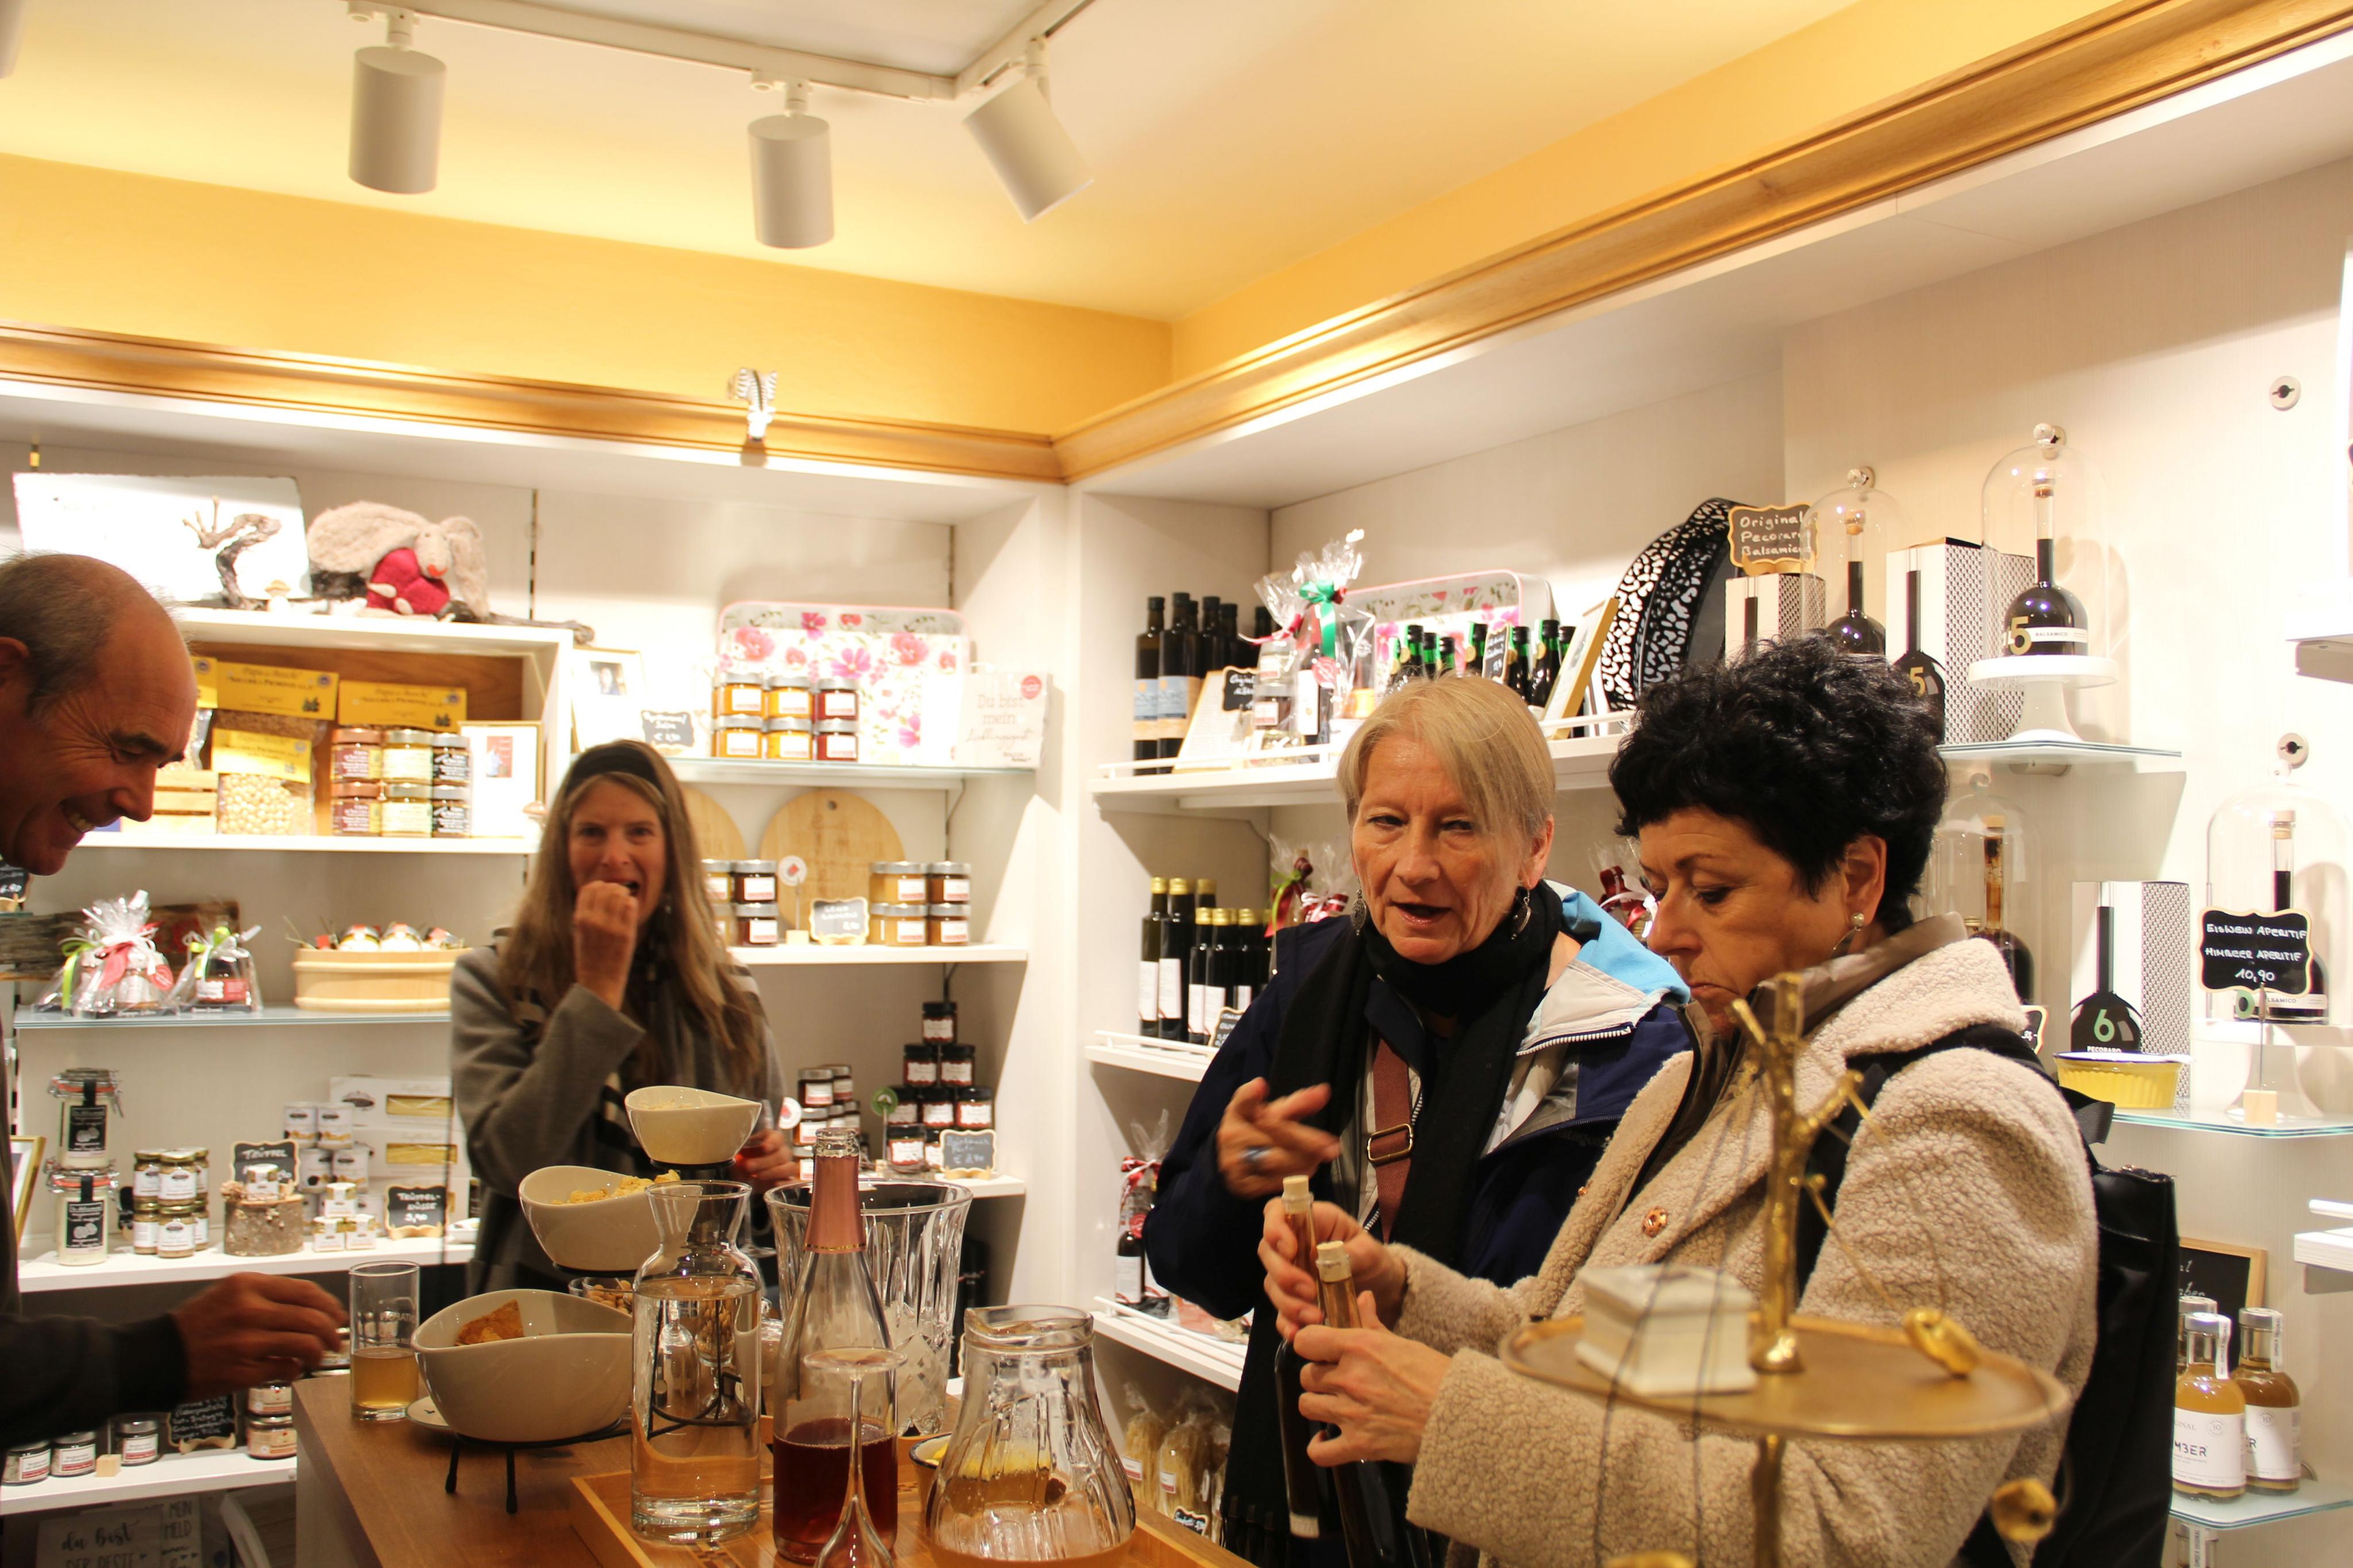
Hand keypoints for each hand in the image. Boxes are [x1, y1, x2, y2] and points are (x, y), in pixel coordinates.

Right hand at [172, 1273, 347, 1396]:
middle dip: (332, 1332)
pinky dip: (295, 1371)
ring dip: (318, 1354)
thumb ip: (267, 1296)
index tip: (338, 1315)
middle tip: (335, 1342)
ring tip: (316, 1358)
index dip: (330, 1305)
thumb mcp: (228, 1294)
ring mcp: (246, 1342)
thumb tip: (315, 1308)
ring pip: (306, 1345)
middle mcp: (249, 1310)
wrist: (156, 1356)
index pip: (306, 1291)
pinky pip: (286, 1369)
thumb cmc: (195, 1325)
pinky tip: (290, 1370)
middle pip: (313, 1319)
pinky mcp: (242, 1371)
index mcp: (247, 1285)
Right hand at [573, 881, 640, 1008]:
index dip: (599, 886)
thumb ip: (586, 915)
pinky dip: (632, 904)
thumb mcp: (580, 933)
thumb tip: (598, 894)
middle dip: (614, 888)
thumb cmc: (590, 958)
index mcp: (580, 919)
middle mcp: (594, 920)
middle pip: (606, 888)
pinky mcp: (626, 933)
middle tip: (619, 895)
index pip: (589, 889)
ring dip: (625, 894)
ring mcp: (611, 926)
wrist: (599, 981)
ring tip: (626, 902)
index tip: (605, 890)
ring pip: (620, 893)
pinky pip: (631, 905)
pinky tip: (631, 911)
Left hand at [732, 1128, 797, 1193]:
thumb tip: (732, 1149)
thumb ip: (737, 1149)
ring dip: (774, 1172)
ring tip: (757, 1176)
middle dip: (764, 1161)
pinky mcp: (786, 1181)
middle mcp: (781, 1152)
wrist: (743, 1179)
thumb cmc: (740, 1162)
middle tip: (748, 1166)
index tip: (764, 1147)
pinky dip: (785, 1183)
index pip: (778, 1137)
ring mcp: (786, 1167)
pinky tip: (774, 1184)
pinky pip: (793, 1182)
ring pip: (789, 1167)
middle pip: (781, 1154)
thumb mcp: (737, 1154)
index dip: (772, 1142)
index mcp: (771, 1141)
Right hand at [1217, 1078, 1340, 1198]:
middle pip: (1270, 1133)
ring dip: (1303, 1160)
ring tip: (1321, 1157)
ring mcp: (1234, 1163)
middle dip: (1305, 1141)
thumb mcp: (1277, 1113)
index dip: (1251, 1094)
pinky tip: (1308, 1168)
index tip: (1261, 1085)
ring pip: (1273, 1160)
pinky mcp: (1242, 1185)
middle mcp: (1231, 1136)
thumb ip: (1300, 1103)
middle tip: (1332, 1146)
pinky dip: (1294, 1175)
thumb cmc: (1261, 1132)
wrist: (1238, 1162)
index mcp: (1238, 1112)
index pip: (1243, 1101)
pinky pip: (1273, 1181)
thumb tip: (1325, 1091)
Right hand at [1260, 1201, 1401, 1339]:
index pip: (1275, 1212)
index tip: (1290, 1249)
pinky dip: (1286, 1323)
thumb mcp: (1370, 1250)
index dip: (1274, 1228)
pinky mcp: (1293, 1299)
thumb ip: (1352, 1251)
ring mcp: (1289, 1273)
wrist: (1380, 1286)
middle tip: (1310, 1290)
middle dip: (1284, 1273)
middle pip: (1268, 1252)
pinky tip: (1298, 1333)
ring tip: (1315, 1315)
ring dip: (1288, 1302)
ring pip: (1272, 1284)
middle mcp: (1292, 1245)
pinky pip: (1280, 1312)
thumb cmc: (1372, 1258)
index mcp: (1309, 1221)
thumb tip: (1330, 1257)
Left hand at [1295, 1293, 1449, 1466]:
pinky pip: (1319, 1451)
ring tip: (1335, 1407)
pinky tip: (1327, 1439)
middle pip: (1306, 1375)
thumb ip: (1372, 1323)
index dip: (1310, 1346)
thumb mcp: (1403, 1343)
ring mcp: (1351, 1413)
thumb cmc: (1435, 1377)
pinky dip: (1319, 1447)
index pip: (1306, 1340)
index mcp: (1359, 1347)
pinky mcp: (1359, 1445)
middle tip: (1338, 1382)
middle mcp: (1349, 1378)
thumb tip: (1362, 1297)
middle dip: (1319, 1377)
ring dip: (1319, 1405)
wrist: (1461, 1416)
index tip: (1319, 1351)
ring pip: (1307, 1405)